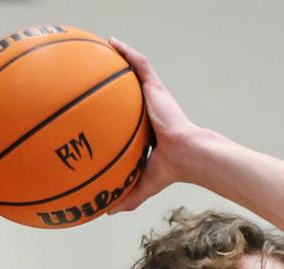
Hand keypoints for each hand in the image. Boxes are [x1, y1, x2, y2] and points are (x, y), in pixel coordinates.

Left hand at [107, 38, 200, 213]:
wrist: (187, 154)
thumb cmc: (171, 170)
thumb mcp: (144, 183)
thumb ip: (128, 196)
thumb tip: (106, 212)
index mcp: (148, 131)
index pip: (131, 119)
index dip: (118, 114)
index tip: (100, 111)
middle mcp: (150, 111)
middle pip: (131, 92)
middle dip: (117, 82)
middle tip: (95, 75)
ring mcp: (154, 98)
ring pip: (136, 73)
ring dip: (121, 59)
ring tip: (103, 49)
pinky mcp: (156, 89)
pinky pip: (140, 65)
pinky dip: (127, 52)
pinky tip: (113, 42)